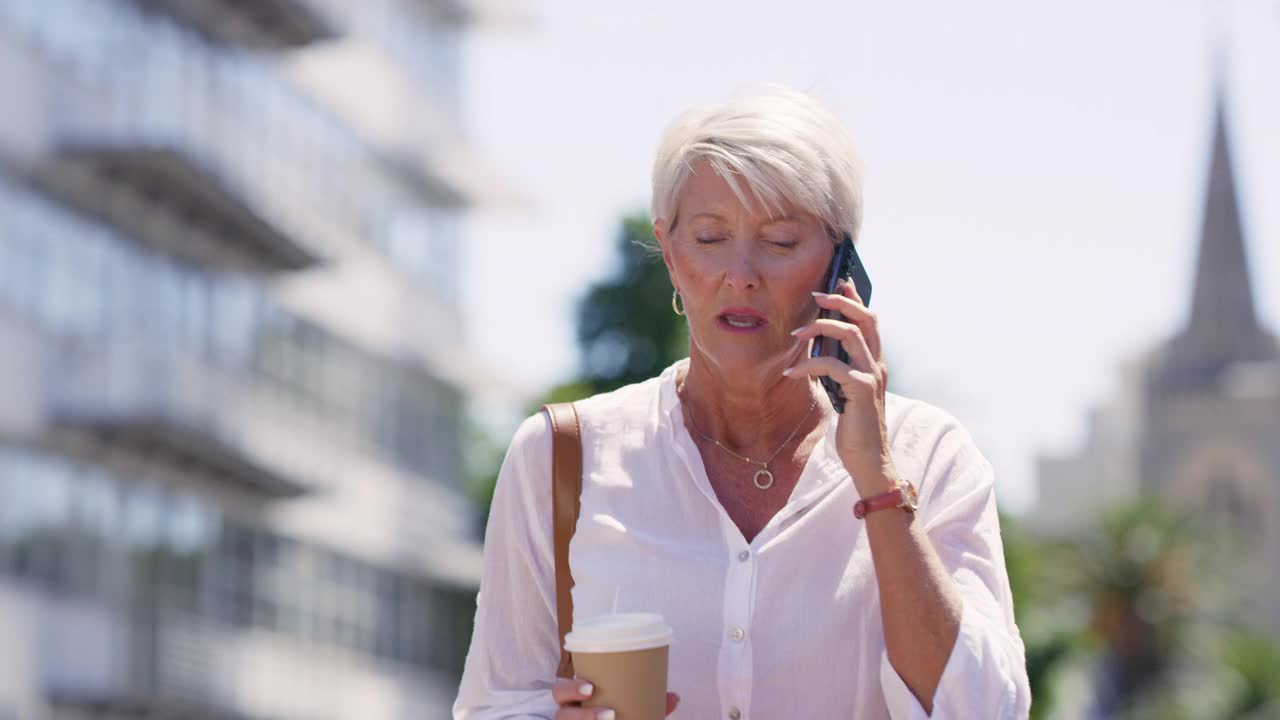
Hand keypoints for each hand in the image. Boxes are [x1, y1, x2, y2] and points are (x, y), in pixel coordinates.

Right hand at [552, 678, 680, 718]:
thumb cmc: (613, 714)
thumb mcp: (629, 707)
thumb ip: (649, 703)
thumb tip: (675, 696)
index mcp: (573, 700)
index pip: (560, 691)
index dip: (570, 689)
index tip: (591, 687)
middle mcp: (566, 716)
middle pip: (561, 715)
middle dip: (582, 715)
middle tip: (609, 713)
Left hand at [784, 278, 898, 496]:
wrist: (869, 460)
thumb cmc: (854, 427)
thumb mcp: (845, 392)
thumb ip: (839, 369)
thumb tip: (820, 345)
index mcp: (874, 363)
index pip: (870, 321)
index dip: (856, 299)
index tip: (840, 282)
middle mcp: (877, 365)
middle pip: (866, 319)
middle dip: (841, 302)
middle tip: (817, 295)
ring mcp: (871, 376)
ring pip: (850, 335)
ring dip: (820, 328)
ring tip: (796, 334)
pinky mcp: (860, 391)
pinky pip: (831, 365)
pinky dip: (809, 364)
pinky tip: (791, 372)